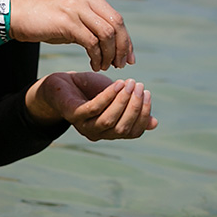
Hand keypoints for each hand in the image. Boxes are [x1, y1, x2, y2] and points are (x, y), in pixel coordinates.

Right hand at [9, 0, 134, 71]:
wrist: (13, 15)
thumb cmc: (40, 18)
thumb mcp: (69, 14)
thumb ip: (88, 20)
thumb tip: (109, 40)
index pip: (116, 16)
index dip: (125, 38)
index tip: (127, 56)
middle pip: (116, 23)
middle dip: (122, 47)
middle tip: (121, 64)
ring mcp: (76, 7)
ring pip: (107, 34)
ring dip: (109, 54)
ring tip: (105, 66)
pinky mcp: (67, 21)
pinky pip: (92, 42)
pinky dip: (97, 56)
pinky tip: (94, 64)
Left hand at [28, 71, 157, 140]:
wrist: (62, 84)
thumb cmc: (90, 91)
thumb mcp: (115, 99)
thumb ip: (131, 109)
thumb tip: (154, 123)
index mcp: (110, 132)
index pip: (133, 132)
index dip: (143, 115)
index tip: (147, 94)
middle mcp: (98, 133)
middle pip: (122, 128)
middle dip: (134, 107)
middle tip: (140, 86)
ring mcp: (84, 126)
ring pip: (108, 120)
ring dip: (122, 101)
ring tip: (130, 83)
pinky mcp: (73, 114)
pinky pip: (94, 108)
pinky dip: (108, 96)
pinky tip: (117, 83)